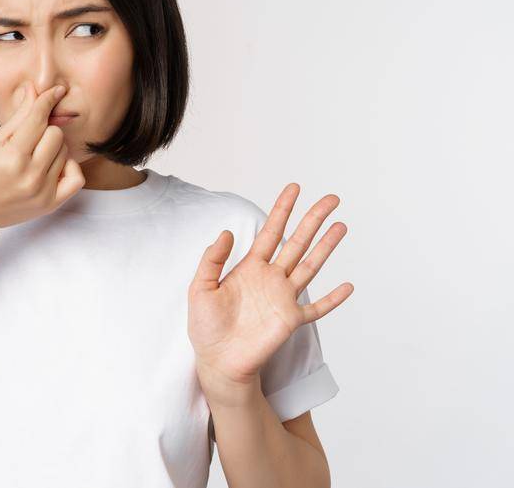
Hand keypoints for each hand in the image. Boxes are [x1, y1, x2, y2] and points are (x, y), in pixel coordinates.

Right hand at [0, 83, 84, 234]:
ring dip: (52, 149)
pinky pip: (77, 177)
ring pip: (65, 152)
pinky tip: (53, 167)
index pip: (38, 119)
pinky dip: (68, 167)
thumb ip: (19, 116)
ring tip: (33, 157)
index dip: (46, 101)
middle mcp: (30, 175)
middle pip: (56, 134)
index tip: (55, 91)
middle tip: (28, 140)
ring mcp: (43, 191)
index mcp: (12, 156)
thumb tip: (34, 89)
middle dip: (44, 131)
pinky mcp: (51, 203)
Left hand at [188, 183, 354, 396]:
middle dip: (313, 220)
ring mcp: (283, 298)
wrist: (217, 359)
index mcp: (249, 267)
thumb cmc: (205, 326)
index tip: (295, 188)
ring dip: (326, 247)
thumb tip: (227, 232)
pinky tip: (348, 286)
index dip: (282, 210)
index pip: (270, 232)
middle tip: (331, 199)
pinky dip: (333, 299)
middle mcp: (270, 278)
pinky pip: (317, 308)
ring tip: (341, 226)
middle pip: (297, 242)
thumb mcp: (200, 287)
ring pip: (310, 266)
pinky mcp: (291, 320)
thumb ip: (213, 260)